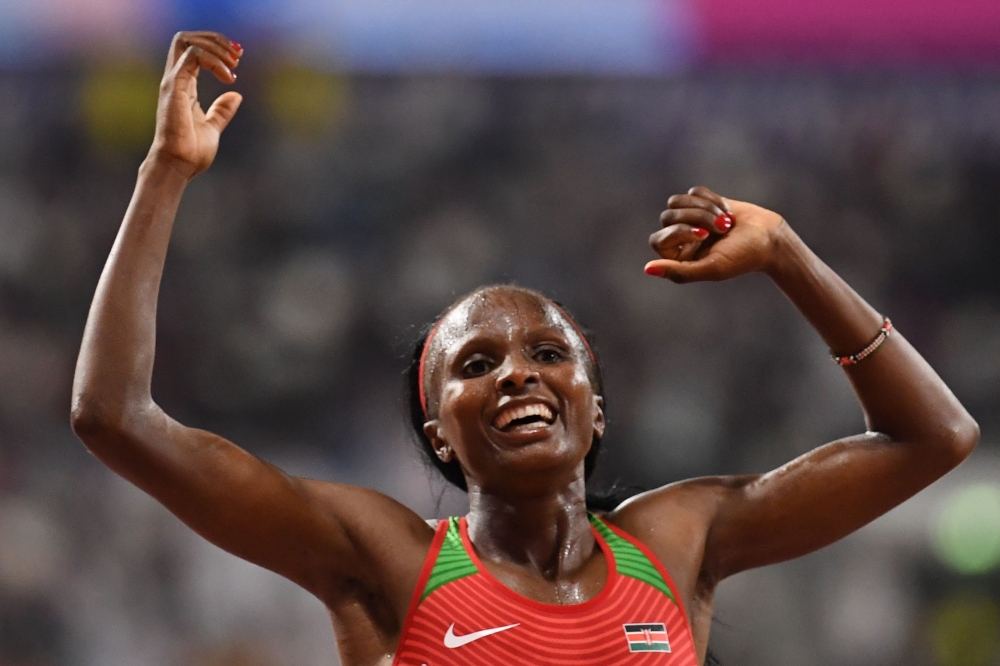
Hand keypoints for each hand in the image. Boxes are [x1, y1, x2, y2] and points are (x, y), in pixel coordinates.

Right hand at [146, 32, 243, 178]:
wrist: (178, 165)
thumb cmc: (191, 152)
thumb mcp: (213, 127)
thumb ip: (222, 111)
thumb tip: (236, 96)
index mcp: (184, 86)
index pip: (194, 51)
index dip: (217, 48)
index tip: (238, 60)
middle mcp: (176, 79)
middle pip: (187, 39)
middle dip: (215, 40)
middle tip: (238, 55)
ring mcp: (173, 82)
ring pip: (188, 41)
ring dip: (215, 46)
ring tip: (234, 63)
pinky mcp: (174, 87)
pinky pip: (193, 57)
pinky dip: (213, 60)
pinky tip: (228, 77)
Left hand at [645, 186, 786, 282]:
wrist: (769, 238)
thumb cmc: (741, 258)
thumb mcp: (711, 268)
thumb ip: (679, 272)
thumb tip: (647, 269)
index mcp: (677, 258)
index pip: (657, 240)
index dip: (679, 232)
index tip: (703, 235)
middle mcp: (679, 239)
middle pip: (667, 217)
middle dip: (696, 218)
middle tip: (721, 228)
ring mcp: (689, 219)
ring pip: (676, 201)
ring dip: (704, 208)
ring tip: (725, 221)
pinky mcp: (702, 202)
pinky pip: (694, 192)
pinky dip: (712, 200)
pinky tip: (728, 213)